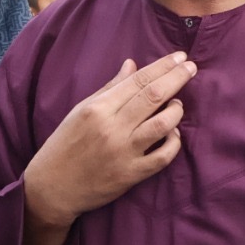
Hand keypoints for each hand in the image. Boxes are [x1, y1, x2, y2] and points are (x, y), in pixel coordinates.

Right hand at [22, 53, 195, 230]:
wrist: (52, 187)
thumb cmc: (65, 144)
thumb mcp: (81, 110)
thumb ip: (110, 88)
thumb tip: (132, 64)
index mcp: (97, 108)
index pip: (137, 80)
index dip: (163, 66)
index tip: (180, 57)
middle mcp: (111, 128)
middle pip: (153, 97)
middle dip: (177, 79)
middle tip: (192, 68)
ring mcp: (123, 152)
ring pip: (162, 125)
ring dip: (176, 111)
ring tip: (177, 103)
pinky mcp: (131, 175)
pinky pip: (162, 157)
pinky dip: (174, 143)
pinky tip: (174, 134)